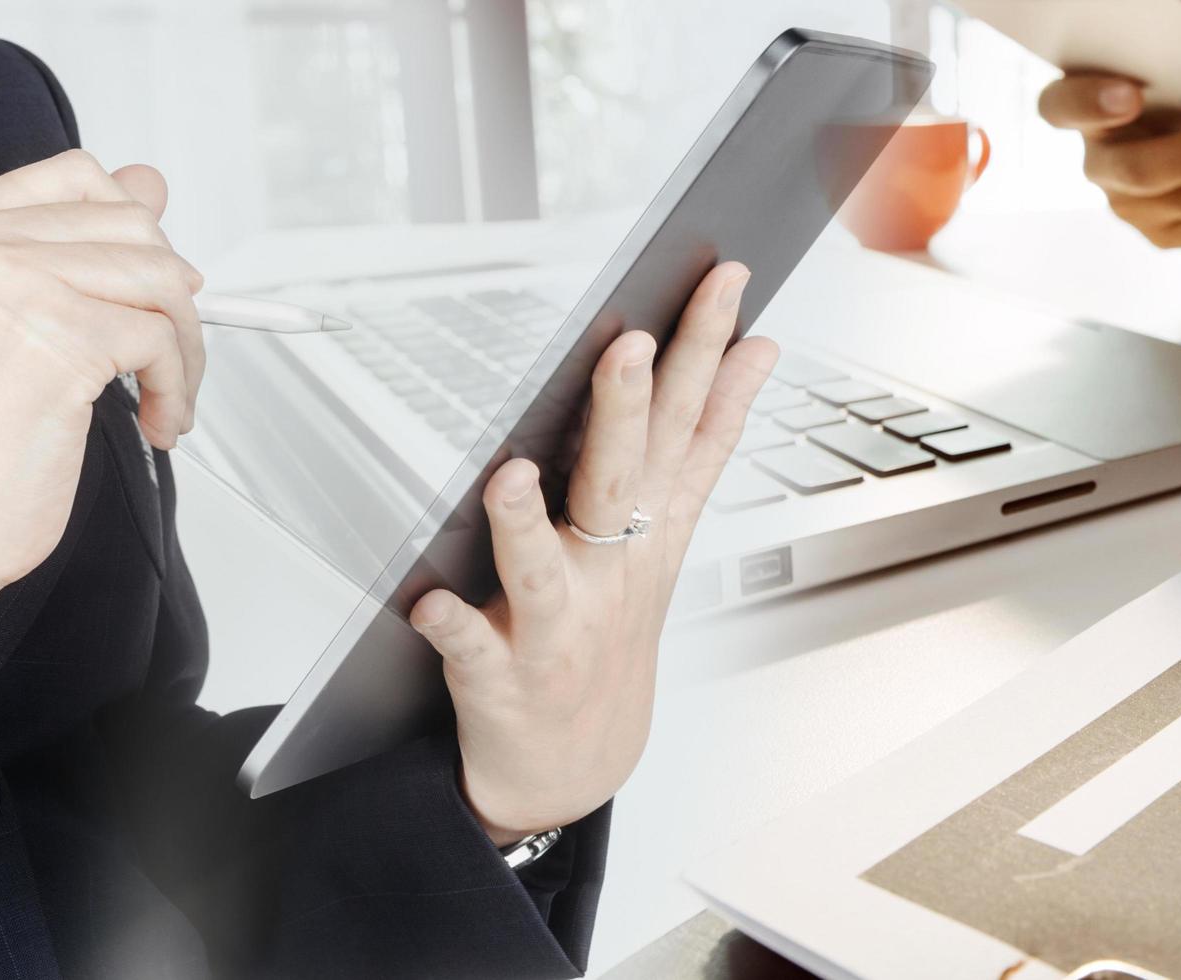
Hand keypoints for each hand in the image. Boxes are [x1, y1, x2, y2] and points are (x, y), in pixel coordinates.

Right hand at [0, 150, 205, 674]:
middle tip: (164, 355)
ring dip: (186, 347)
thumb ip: (79, 247)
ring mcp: (13, 283)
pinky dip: (179, 386)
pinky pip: (164, 338)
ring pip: (160, 276)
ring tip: (165, 398)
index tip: (151, 286)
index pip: (76, 176)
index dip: (132, 229)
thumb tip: (150, 182)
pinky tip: (157, 424)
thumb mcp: (18, 323)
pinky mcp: (59, 337)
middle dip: (170, 295)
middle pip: (131, 223)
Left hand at [407, 264, 776, 841]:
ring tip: (509, 475)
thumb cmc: (606, 634)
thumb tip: (753, 354)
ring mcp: (555, 629)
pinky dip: (449, 627)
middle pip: (620, 481)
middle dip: (628, 413)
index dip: (709, 356)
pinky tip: (427, 601)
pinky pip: (468, 649)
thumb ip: (702, 445)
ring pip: (539, 569)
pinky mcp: (499, 679)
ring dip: (525, 524)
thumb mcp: (669, 539)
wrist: (571, 770)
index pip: (688, 429)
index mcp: (648, 532)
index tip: (725, 287)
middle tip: (632, 344)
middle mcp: (608, 574)